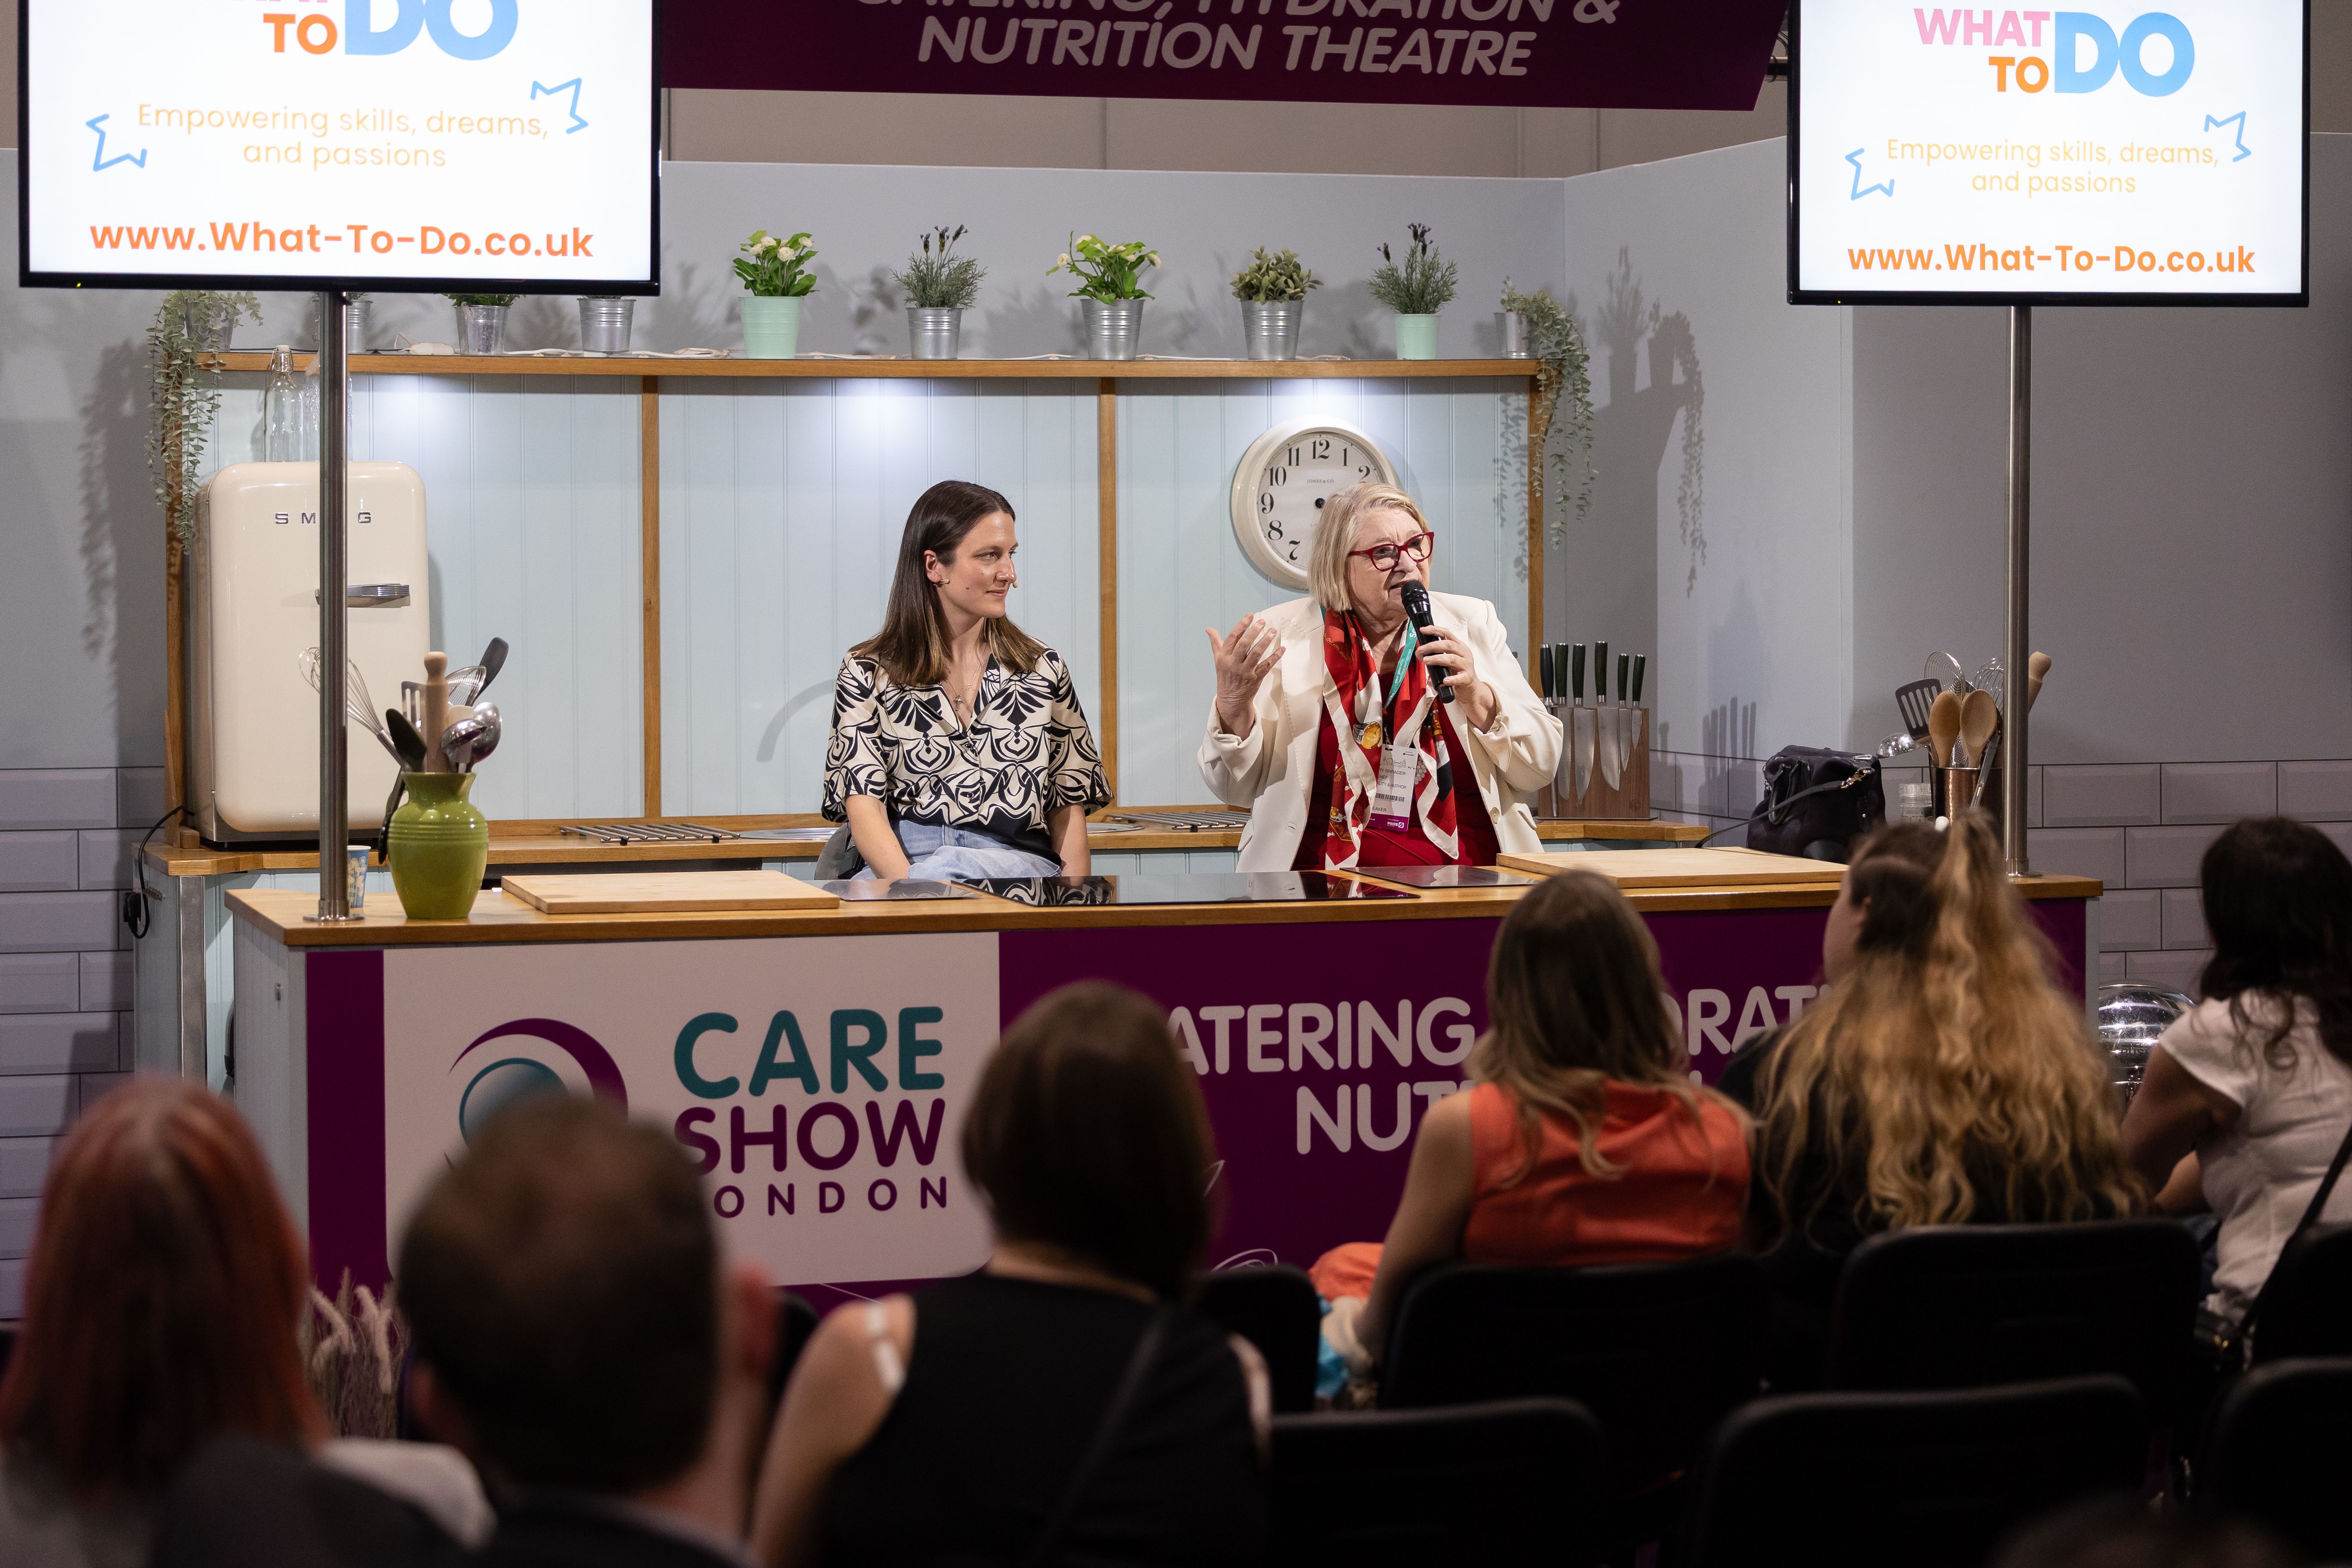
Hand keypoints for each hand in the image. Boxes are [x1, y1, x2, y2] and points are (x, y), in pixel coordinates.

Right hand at [1205, 614, 1281, 738]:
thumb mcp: (1218, 660)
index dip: (1241, 625)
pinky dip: (1275, 656)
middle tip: (1263, 621)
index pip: (1232, 638)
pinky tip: (1282, 648)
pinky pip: (1267, 665)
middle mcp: (1233, 664)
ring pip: (1256, 654)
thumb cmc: (1225, 676)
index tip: (1250, 615)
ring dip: (1265, 641)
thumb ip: (1216, 643)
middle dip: (1254, 631)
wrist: (1231, 700)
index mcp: (1224, 657)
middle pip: (1244, 644)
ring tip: (1272, 631)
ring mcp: (1245, 672)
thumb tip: (1208, 629)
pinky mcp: (1255, 678)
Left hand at [1414, 627, 1496, 728]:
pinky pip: (1460, 678)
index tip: (1423, 630)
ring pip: (1452, 659)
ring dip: (1437, 659)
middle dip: (1432, 646)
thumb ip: (1434, 655)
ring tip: (1426, 661)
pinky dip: (1452, 679)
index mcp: (1458, 646)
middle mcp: (1464, 653)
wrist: (1470, 688)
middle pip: (1448, 645)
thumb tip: (1419, 653)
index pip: (1447, 634)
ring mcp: (1467, 665)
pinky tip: (1445, 680)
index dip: (1435, 630)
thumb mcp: (1445, 661)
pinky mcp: (1468, 678)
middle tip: (1421, 650)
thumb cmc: (1456, 672)